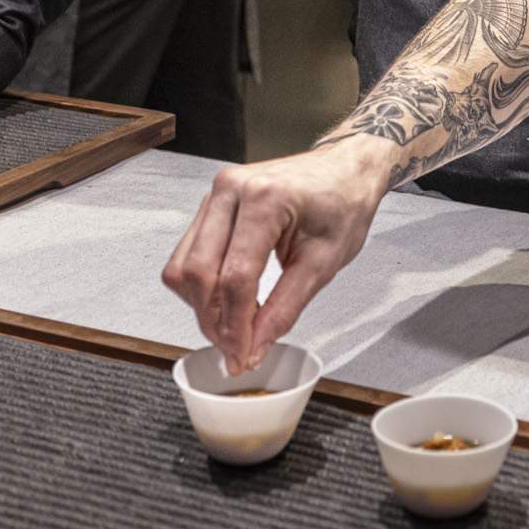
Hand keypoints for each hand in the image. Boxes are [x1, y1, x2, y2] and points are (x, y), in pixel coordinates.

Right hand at [163, 138, 396, 373]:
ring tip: (235, 327)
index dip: (235, 326)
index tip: (243, 358)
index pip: (235, 277)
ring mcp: (216, 194)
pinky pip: (187, 254)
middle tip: (236, 351)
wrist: (344, 170)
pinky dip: (202, 287)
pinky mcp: (211, 203)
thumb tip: (254, 347)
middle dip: (213, 322)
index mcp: (266, 199)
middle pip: (199, 273)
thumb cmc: (343, 205)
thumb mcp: (324, 263)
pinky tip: (230, 301)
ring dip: (203, 306)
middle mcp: (231, 190)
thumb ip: (285, 308)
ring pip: (183, 266)